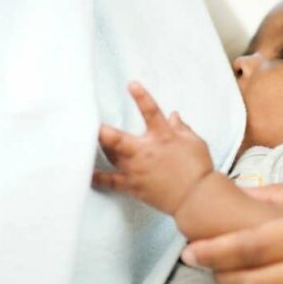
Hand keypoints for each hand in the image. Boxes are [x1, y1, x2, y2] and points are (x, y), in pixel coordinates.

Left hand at [92, 82, 213, 214]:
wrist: (196, 198)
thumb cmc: (198, 169)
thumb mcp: (194, 143)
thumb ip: (181, 128)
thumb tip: (173, 115)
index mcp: (163, 137)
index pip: (151, 112)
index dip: (142, 97)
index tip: (132, 84)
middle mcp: (146, 152)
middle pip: (117, 139)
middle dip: (101, 132)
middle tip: (88, 122)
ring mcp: (136, 169)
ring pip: (111, 156)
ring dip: (99, 147)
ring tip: (84, 139)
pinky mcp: (133, 185)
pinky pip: (110, 181)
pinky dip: (97, 178)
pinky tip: (86, 173)